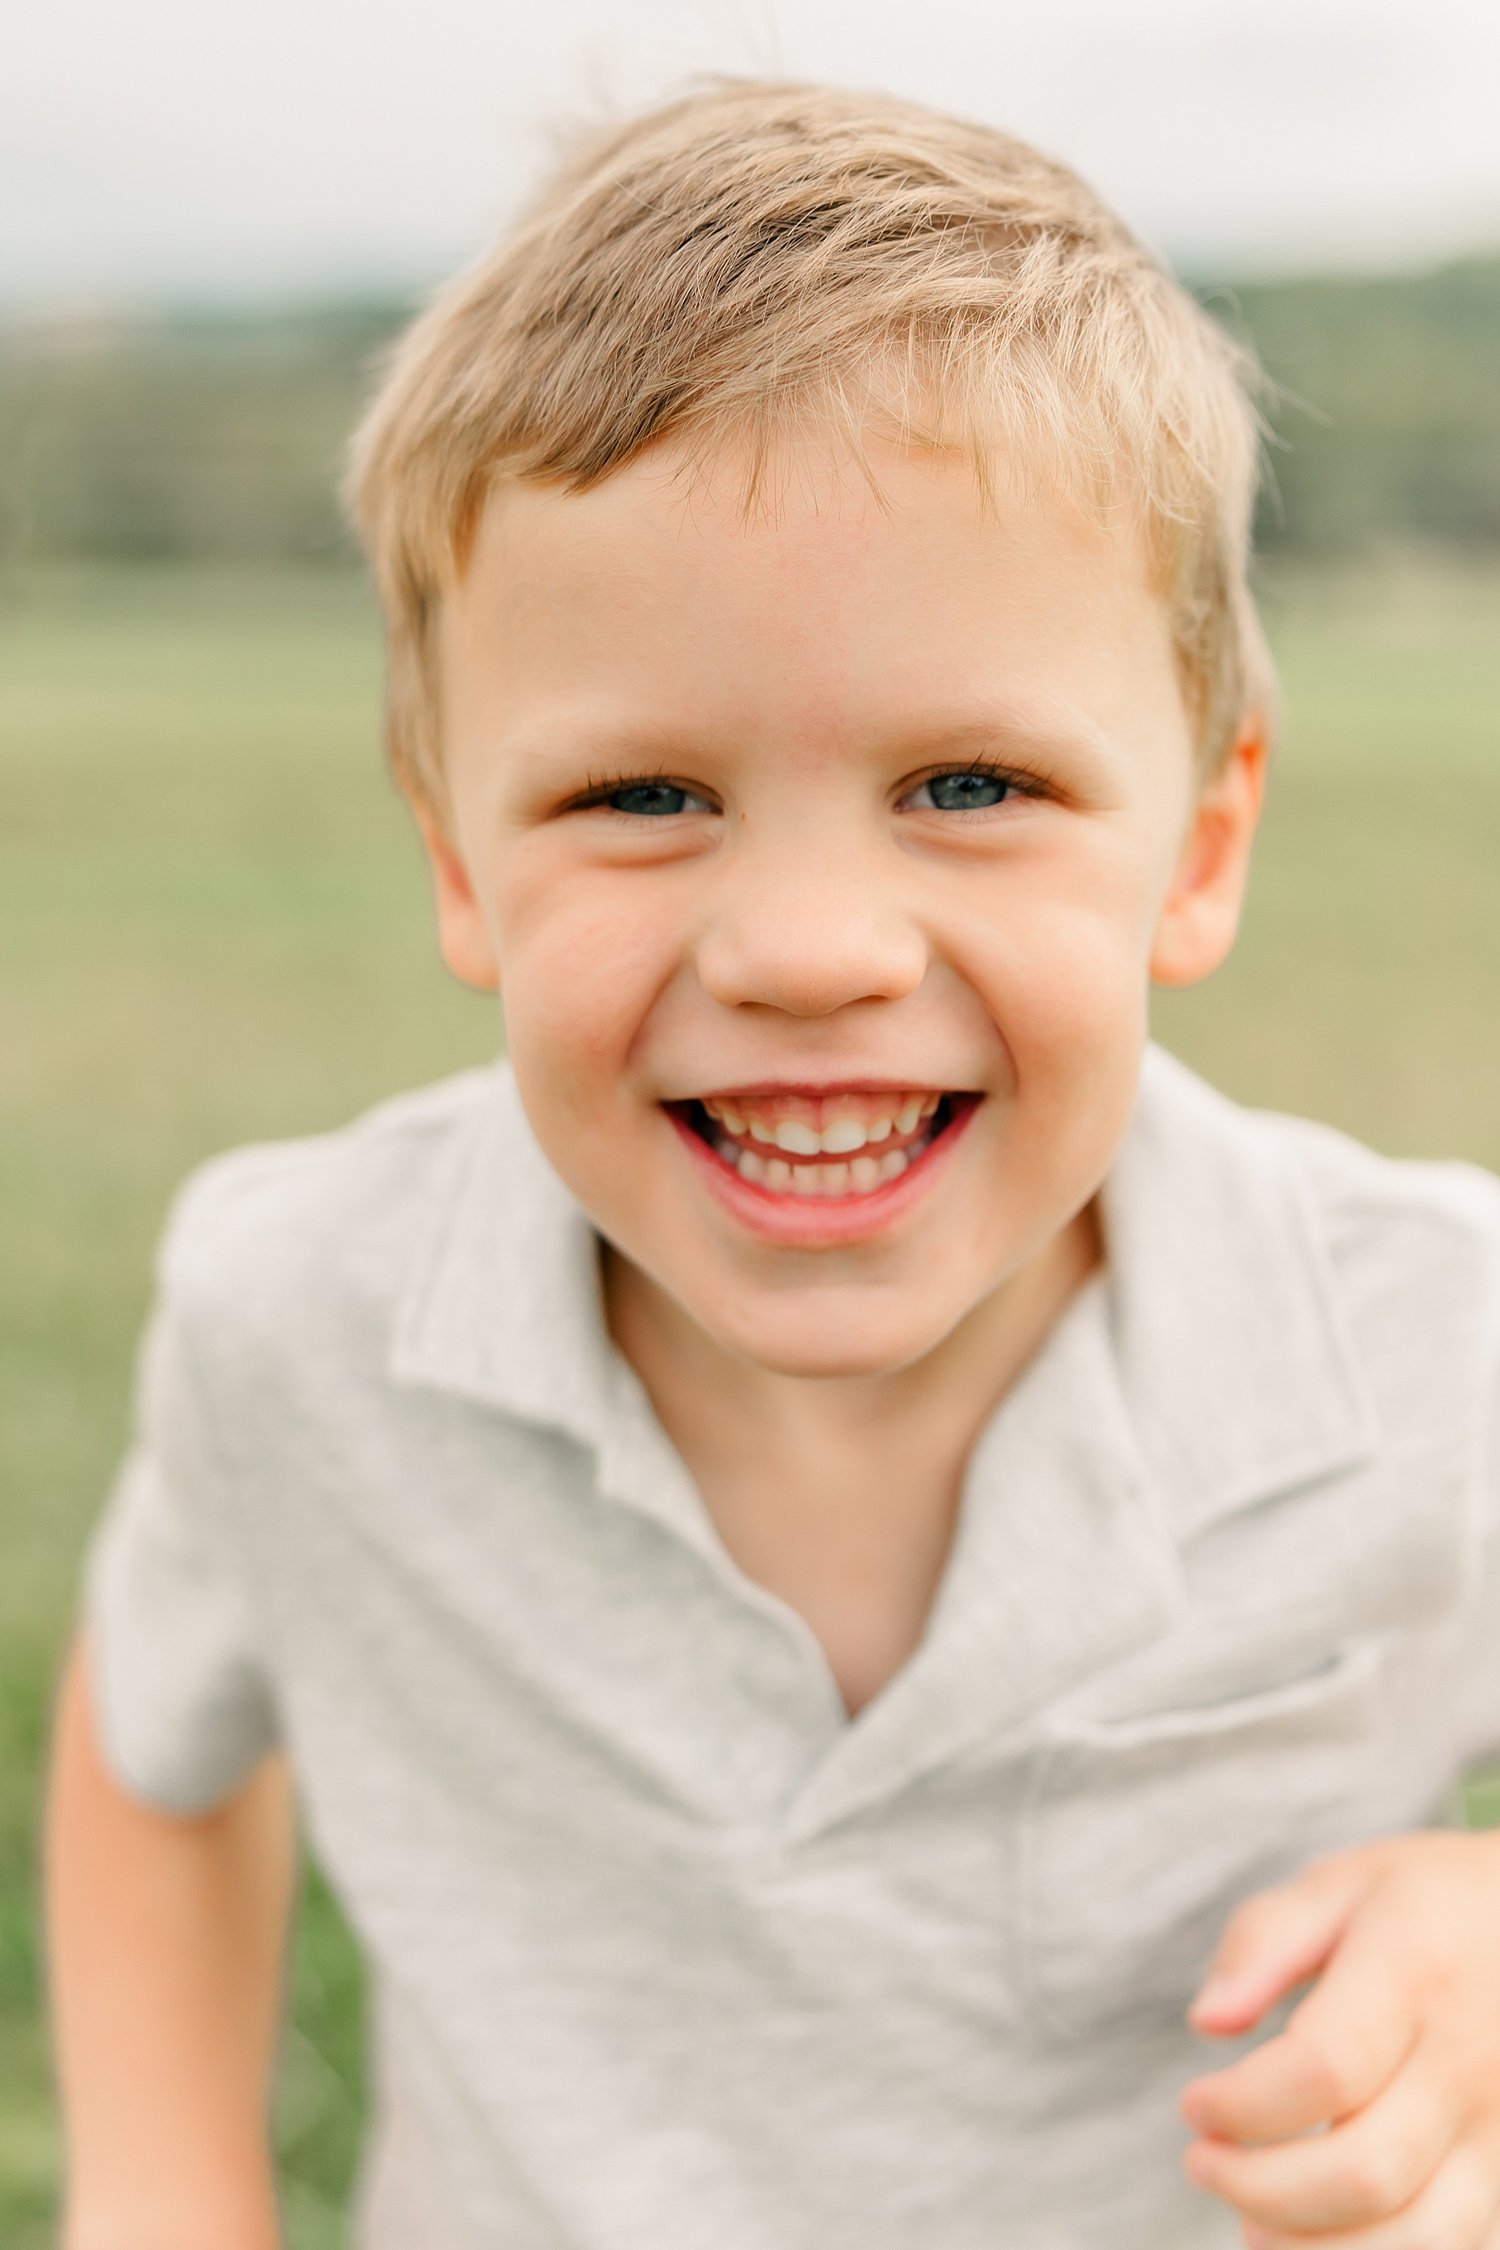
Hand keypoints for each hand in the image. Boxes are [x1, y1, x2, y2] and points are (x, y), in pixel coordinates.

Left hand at [1178, 1831, 1499, 2246]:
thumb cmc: (1427, 1904)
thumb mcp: (1341, 1885)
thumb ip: (1263, 1943)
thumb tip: (1208, 2021)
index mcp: (1414, 1972)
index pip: (1324, 2070)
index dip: (1242, 2106)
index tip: (1193, 2105)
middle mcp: (1468, 2061)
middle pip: (1365, 2170)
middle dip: (1261, 2187)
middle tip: (1204, 2163)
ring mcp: (1499, 2127)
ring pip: (1418, 2236)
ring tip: (1250, 2222)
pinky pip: (1455, 2246)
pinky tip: (1320, 2238)